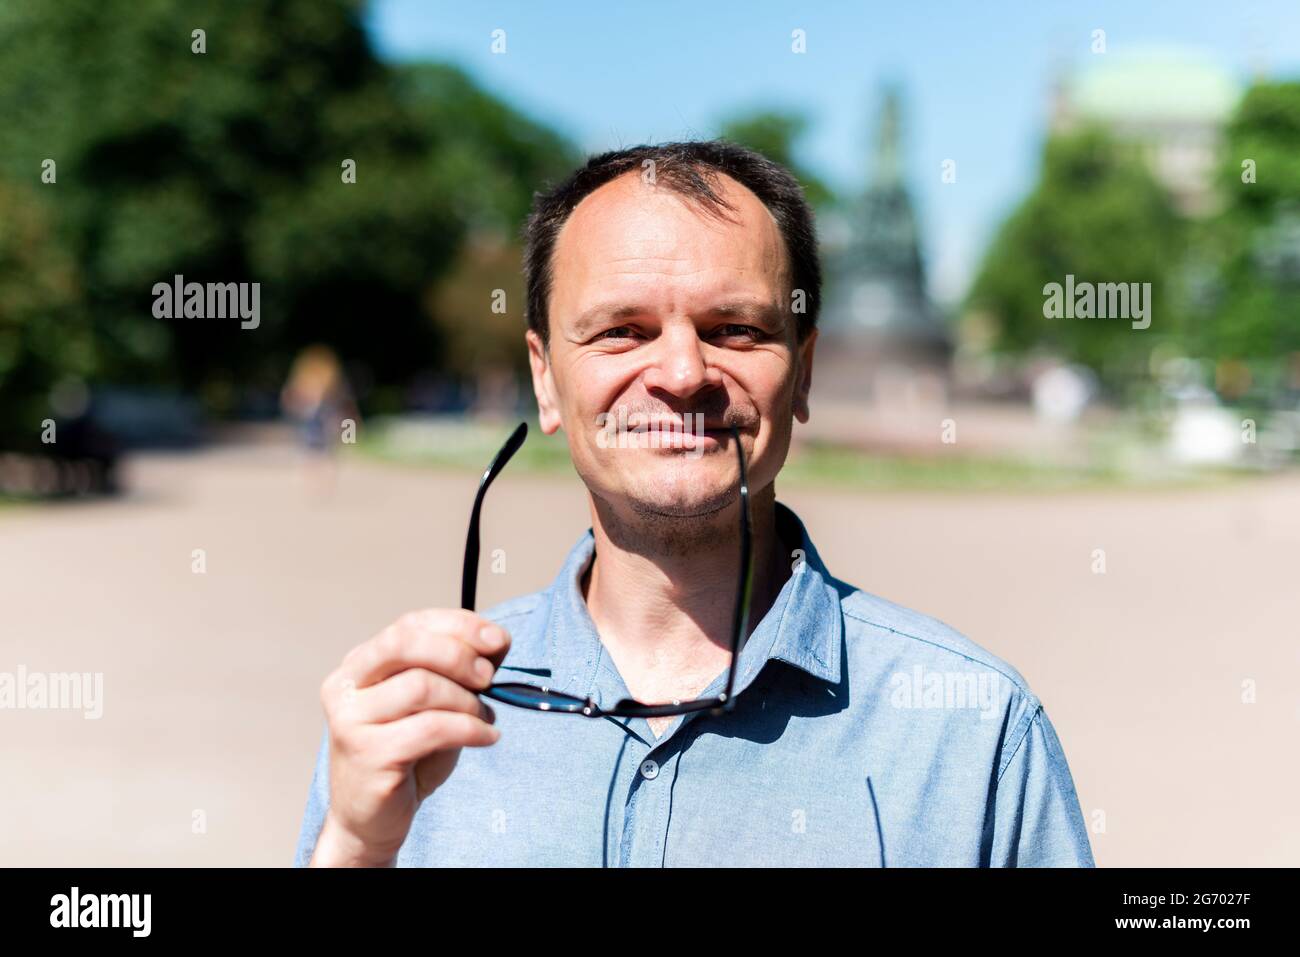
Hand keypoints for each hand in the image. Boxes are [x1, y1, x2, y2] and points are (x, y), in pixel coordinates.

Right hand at [309, 609, 509, 866]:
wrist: (372, 819)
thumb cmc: (407, 755)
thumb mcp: (435, 703)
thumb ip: (458, 670)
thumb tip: (496, 640)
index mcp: (360, 664)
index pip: (410, 624)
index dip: (459, 625)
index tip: (498, 639)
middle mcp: (347, 685)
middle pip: (405, 643)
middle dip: (458, 654)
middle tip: (489, 678)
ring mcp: (350, 719)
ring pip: (420, 686)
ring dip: (466, 700)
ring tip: (483, 717)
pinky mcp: (367, 754)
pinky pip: (430, 728)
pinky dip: (469, 728)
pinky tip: (486, 737)